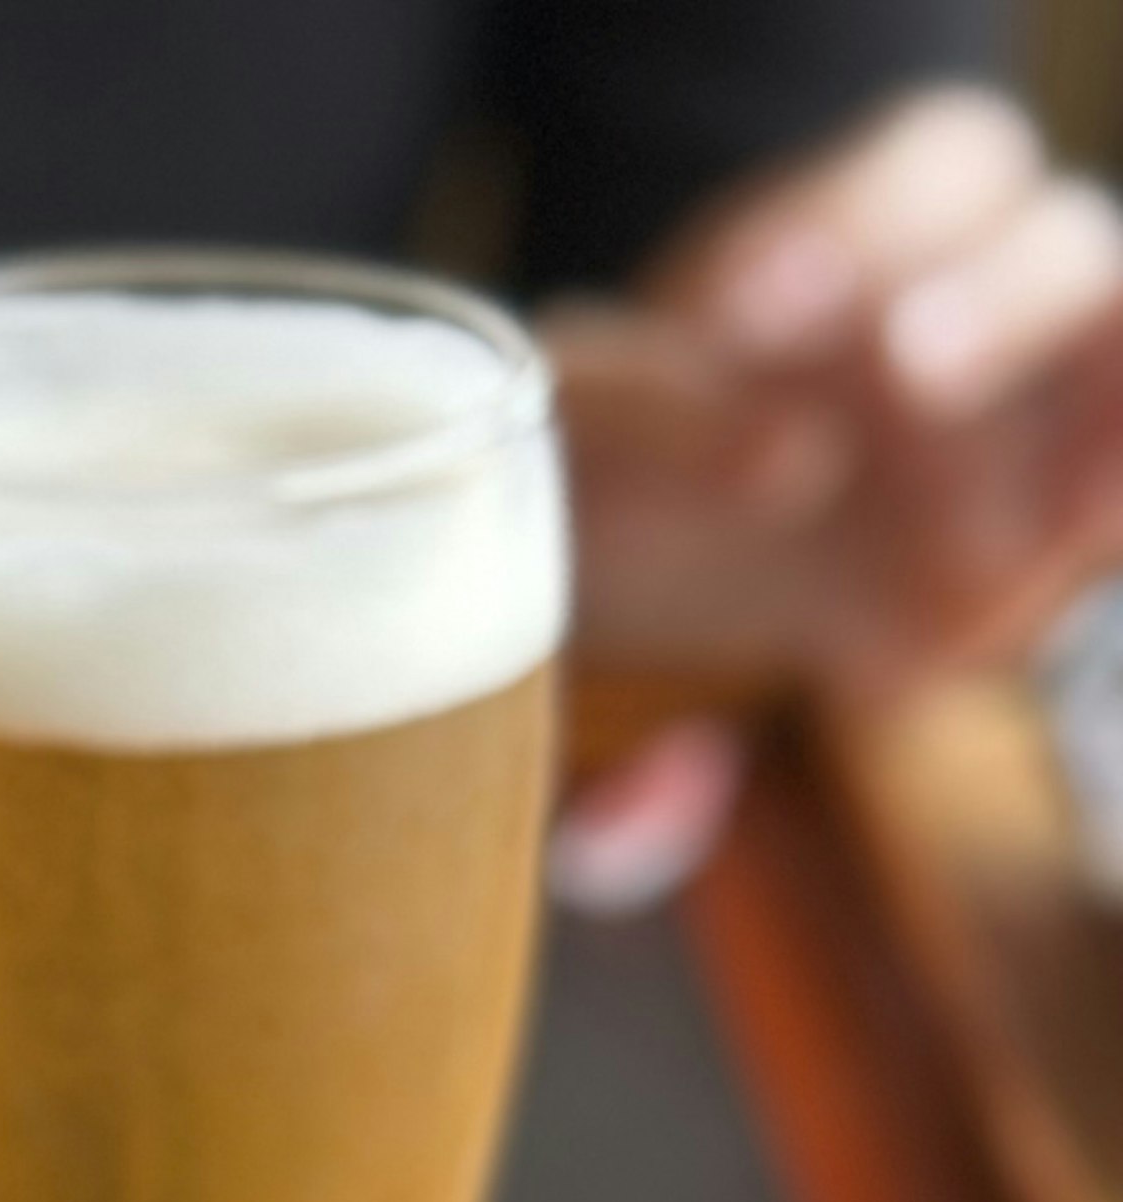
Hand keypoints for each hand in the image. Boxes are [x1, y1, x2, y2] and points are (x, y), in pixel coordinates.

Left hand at [552, 88, 1122, 691]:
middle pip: (1062, 249)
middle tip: (899, 362)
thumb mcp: (584, 418)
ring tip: (1023, 495)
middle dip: (996, 301)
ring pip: (1118, 356)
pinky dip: (1103, 497)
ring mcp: (1028, 422)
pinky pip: (1109, 504)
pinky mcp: (1030, 549)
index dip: (866, 220)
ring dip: (1101, 400)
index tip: (737, 321)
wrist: (634, 579)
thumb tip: (789, 463)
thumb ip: (648, 409)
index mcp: (888, 222)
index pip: (939, 169)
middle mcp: (987, 298)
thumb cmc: (620, 447)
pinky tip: (1045, 544)